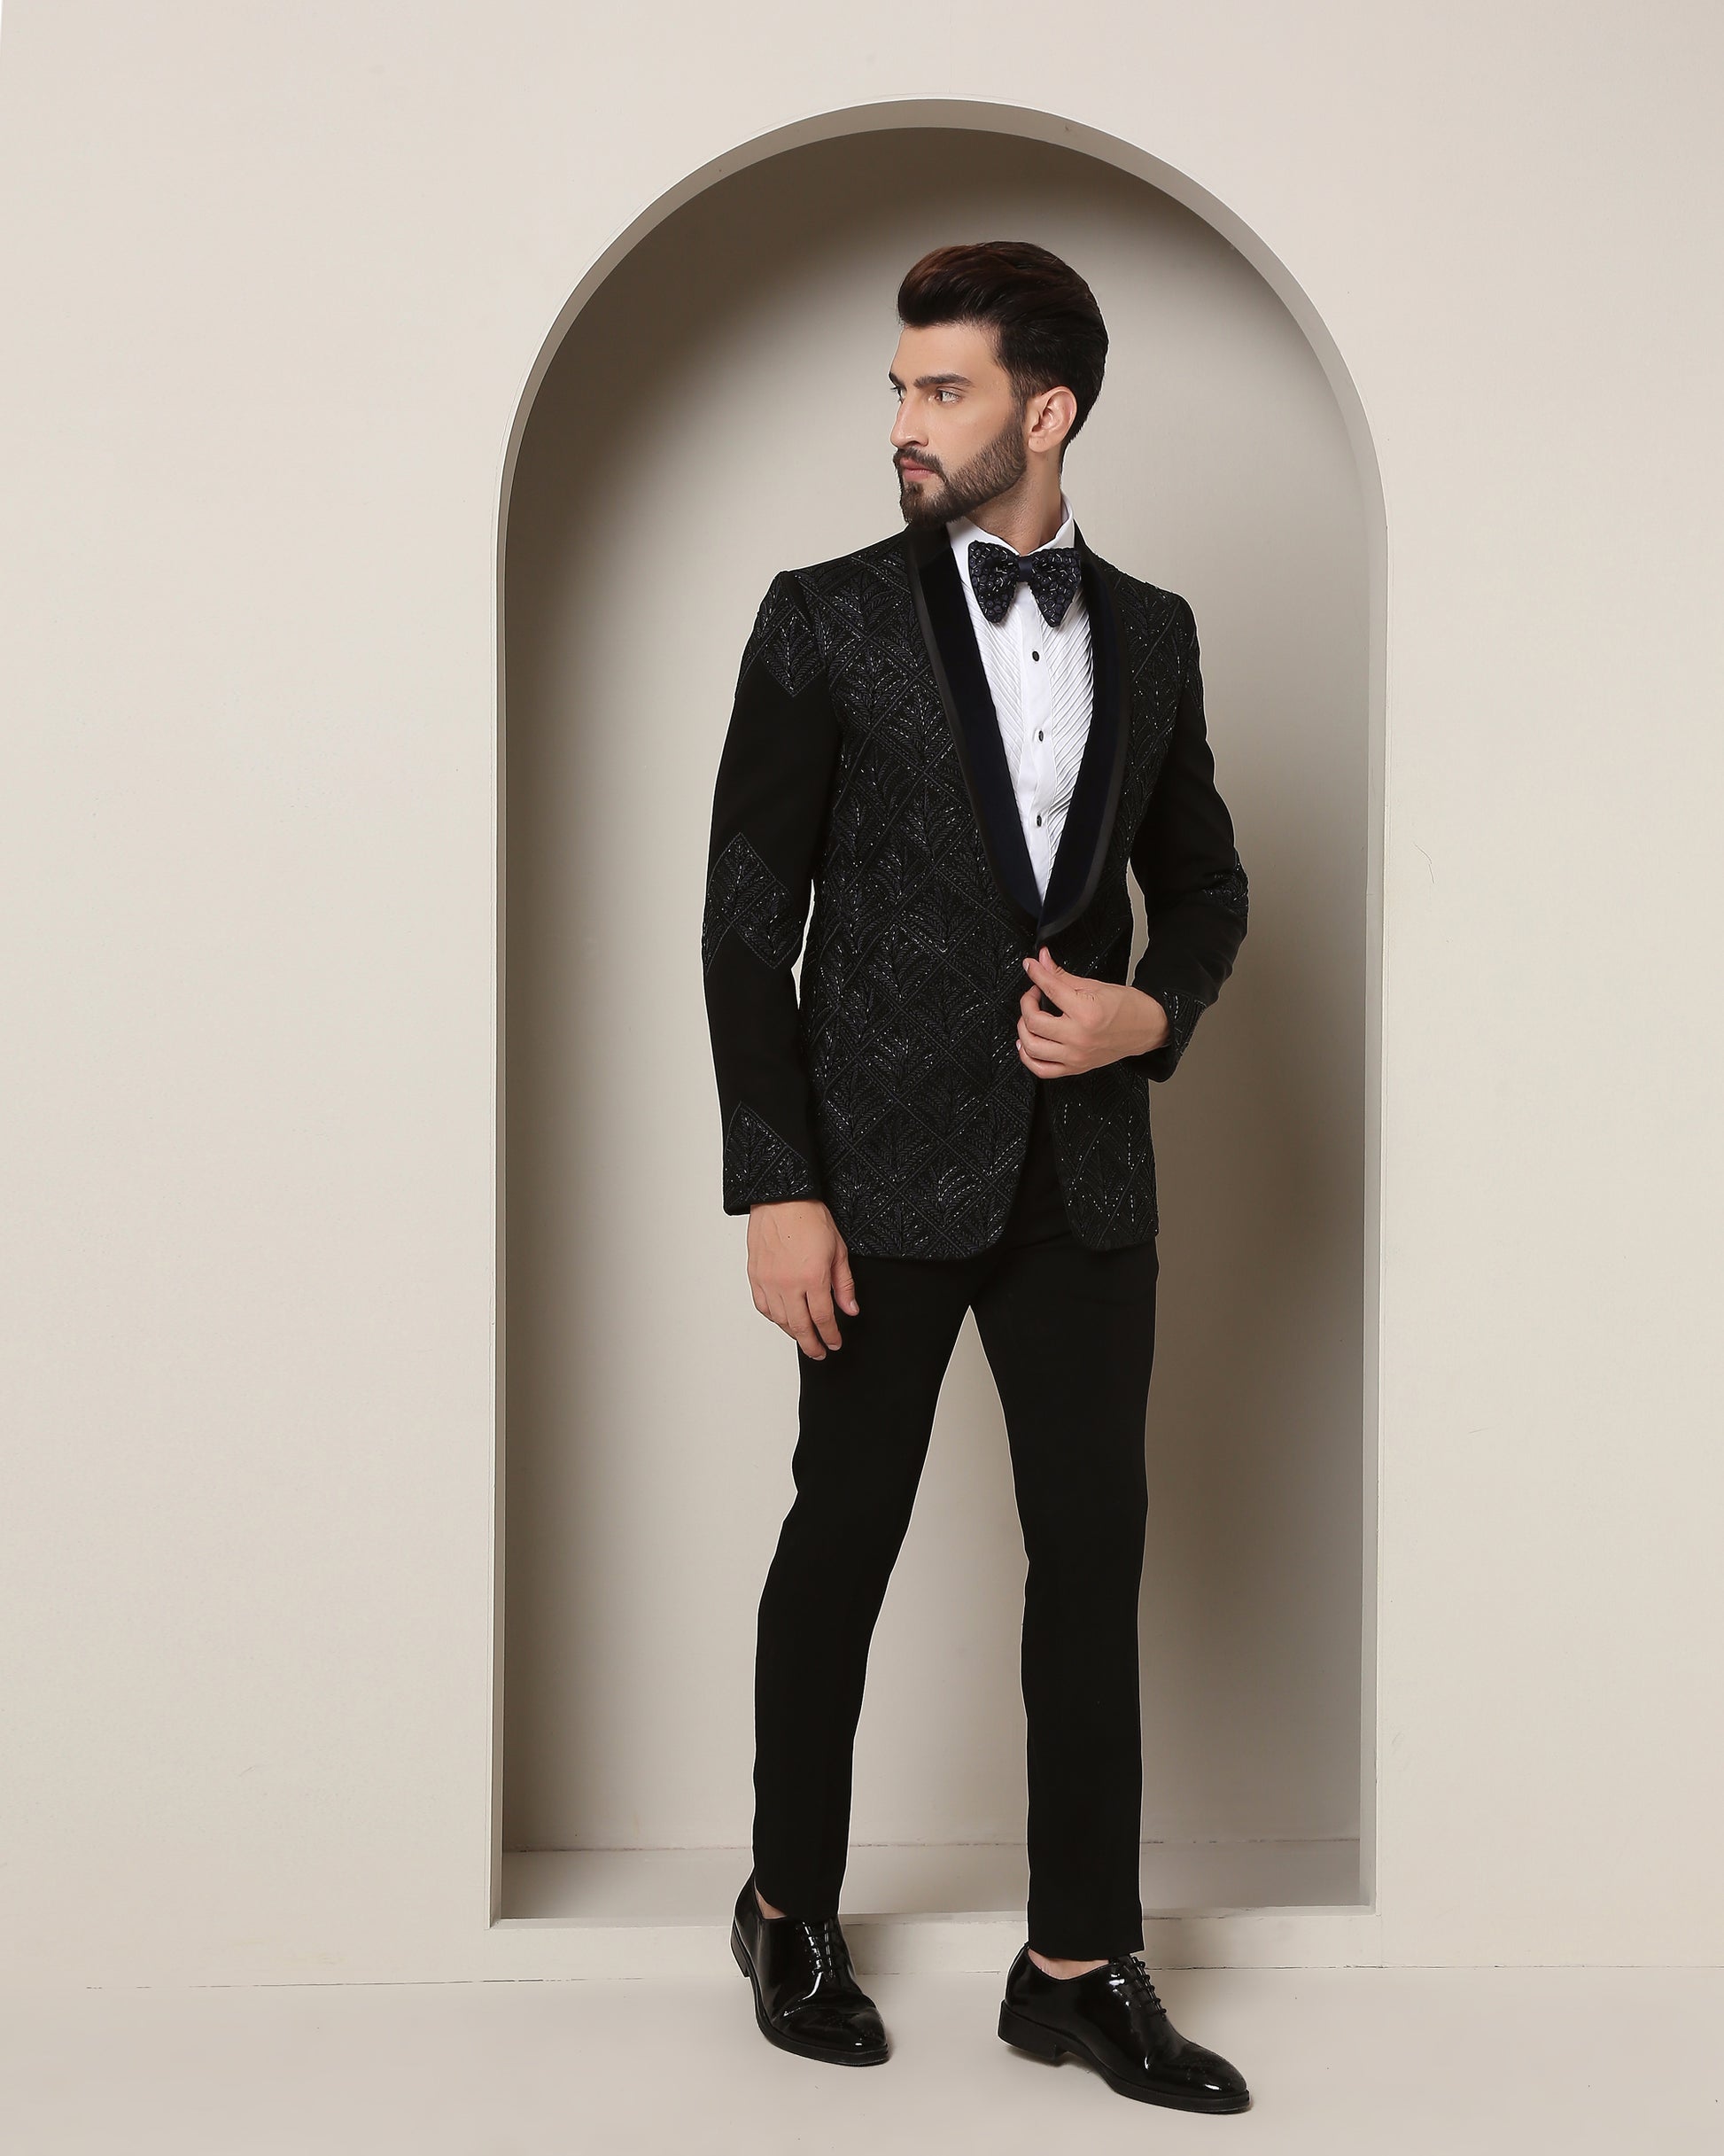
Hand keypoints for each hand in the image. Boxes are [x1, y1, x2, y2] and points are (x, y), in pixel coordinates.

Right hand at [746, 1199, 858, 1358]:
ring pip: (780, 1320)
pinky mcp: (755, 1276)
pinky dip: (774, 1318)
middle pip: (800, 1327)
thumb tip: (850, 1309)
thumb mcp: (838, 1250)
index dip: (830, 1336)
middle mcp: (788, 1284)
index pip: (823, 1318)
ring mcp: (769, 1281)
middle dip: (812, 1344)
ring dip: (793, 1333)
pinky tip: (783, 1319)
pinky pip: (763, 1307)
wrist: (781, 1198)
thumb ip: (844, 1284)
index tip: (835, 1344)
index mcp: (813, 1278)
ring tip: (804, 1337)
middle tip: (820, 1352)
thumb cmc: (810, 1218)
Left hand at [1017, 946, 1168, 1076]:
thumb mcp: (1094, 985)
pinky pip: (1042, 1070)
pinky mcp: (1075, 1067)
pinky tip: (1027, 1043)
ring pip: (1032, 1047)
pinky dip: (1028, 1057)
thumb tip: (1041, 960)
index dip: (1035, 973)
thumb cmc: (1127, 1007)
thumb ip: (1061, 975)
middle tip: (1034, 993)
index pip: (1050, 990)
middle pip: (1034, 1022)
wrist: (1147, 1027)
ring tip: (1030, 1017)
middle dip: (1027, 1002)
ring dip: (1023, 1029)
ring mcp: (1076, 1056)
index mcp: (1086, 1013)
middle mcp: (1079, 1038)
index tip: (1030, 966)